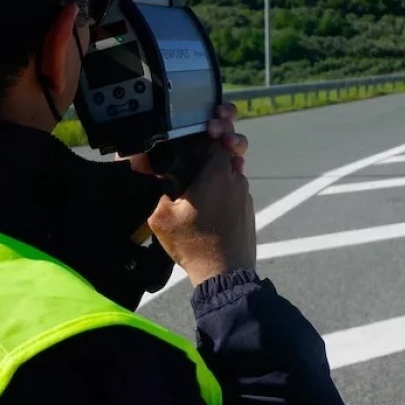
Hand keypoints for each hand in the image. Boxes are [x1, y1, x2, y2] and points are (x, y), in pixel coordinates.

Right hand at [135, 103, 255, 285]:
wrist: (226, 275)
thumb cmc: (195, 244)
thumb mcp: (162, 218)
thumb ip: (160, 192)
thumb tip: (156, 178)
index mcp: (217, 173)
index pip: (217, 137)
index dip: (207, 130)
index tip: (200, 129)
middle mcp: (236, 178)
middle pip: (229, 148)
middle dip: (218, 141)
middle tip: (205, 142)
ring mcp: (245, 195)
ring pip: (233, 170)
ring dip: (219, 167)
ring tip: (202, 175)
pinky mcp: (248, 210)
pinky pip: (235, 189)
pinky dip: (224, 187)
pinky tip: (209, 199)